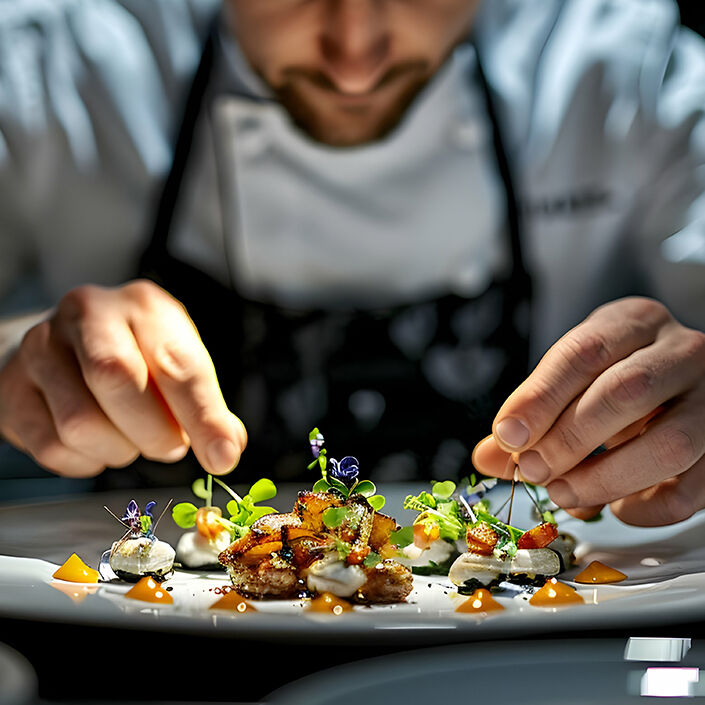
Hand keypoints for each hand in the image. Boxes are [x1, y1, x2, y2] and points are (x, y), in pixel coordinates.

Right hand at [0, 281, 246, 477]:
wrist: (71, 343)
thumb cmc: (138, 355)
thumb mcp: (180, 364)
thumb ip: (206, 406)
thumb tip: (227, 447)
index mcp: (144, 306)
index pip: (177, 363)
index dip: (203, 417)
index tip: (222, 457)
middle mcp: (88, 314)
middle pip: (117, 381)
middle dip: (154, 432)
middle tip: (170, 446)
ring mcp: (42, 347)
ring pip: (80, 423)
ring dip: (118, 449)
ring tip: (130, 437)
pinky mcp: (12, 386)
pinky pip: (51, 446)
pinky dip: (85, 461)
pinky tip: (97, 444)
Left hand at [472, 297, 704, 525]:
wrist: (684, 382)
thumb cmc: (616, 378)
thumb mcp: (573, 379)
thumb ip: (532, 415)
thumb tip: (488, 457)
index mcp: (634, 322)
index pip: (584, 353)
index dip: (541, 397)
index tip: (508, 435)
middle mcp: (682, 352)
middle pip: (626, 392)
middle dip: (568, 438)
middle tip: (532, 469)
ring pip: (668, 443)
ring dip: (603, 478)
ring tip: (563, 492)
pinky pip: (691, 489)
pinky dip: (645, 507)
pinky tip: (616, 506)